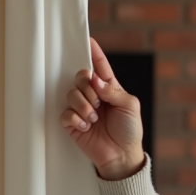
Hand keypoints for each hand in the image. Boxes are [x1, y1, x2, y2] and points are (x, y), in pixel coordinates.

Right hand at [60, 37, 145, 180]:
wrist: (121, 155)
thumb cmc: (129, 130)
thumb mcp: (130, 107)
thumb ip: (114, 90)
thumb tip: (96, 80)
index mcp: (109, 88)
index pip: (99, 66)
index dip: (93, 53)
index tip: (88, 39)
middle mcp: (93, 95)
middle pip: (80, 77)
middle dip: (88, 88)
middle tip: (98, 103)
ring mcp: (81, 108)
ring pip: (71, 94)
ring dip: (84, 106)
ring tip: (94, 119)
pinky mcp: (72, 123)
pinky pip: (65, 113)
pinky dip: (75, 118)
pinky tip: (86, 126)